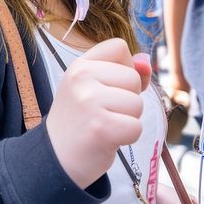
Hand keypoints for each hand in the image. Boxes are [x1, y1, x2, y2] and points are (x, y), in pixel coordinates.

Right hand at [45, 39, 151, 188]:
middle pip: (134, 78)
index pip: (119, 47)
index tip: (109, 86)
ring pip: (137, 103)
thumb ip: (122, 71)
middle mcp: (81, 78)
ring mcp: (90, 101)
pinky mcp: (101, 127)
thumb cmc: (80, 119)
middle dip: (128, 98)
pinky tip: (108, 138)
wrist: (57, 156)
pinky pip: (136, 127)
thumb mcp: (94, 88)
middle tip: (104, 112)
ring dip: (128, 119)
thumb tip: (146, 63)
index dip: (125, 67)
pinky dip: (127, 137)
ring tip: (105, 124)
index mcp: (79, 65)